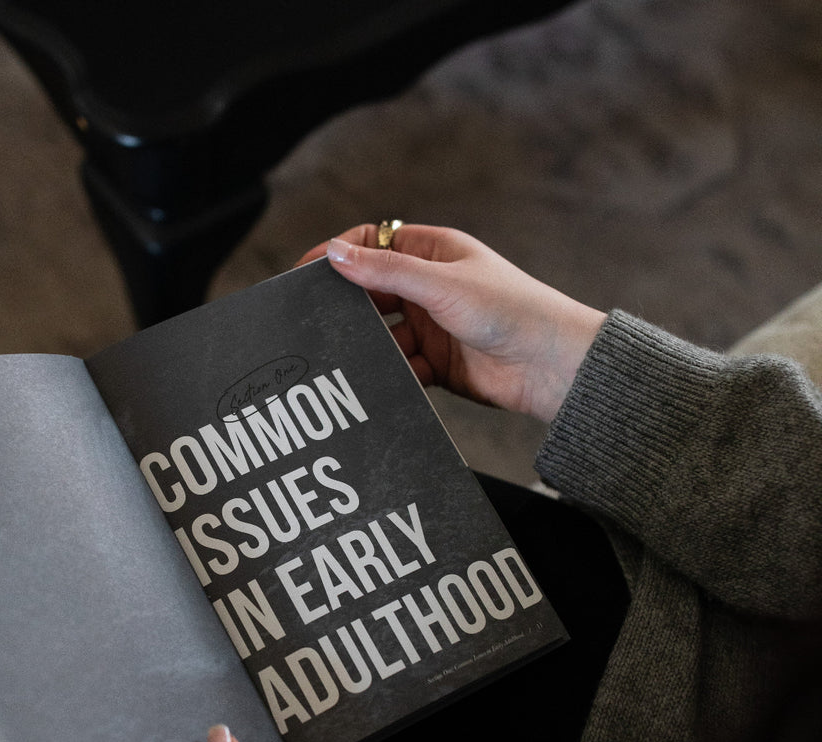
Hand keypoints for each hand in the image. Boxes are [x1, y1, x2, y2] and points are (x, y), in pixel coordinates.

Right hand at [298, 224, 606, 422]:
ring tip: (350, 356)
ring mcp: (431, 327)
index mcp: (433, 253)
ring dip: (369, 346)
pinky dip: (389, 374)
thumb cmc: (513, 310)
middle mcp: (429, 288)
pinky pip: (399, 367)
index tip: (306, 273)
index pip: (373, 244)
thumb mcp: (442, 285)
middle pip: (371, 292)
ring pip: (382, 335)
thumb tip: (336, 254)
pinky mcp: (436, 364)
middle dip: (347, 306)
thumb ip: (387, 272)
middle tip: (315, 320)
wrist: (552, 366)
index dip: (339, 255)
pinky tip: (381, 380)